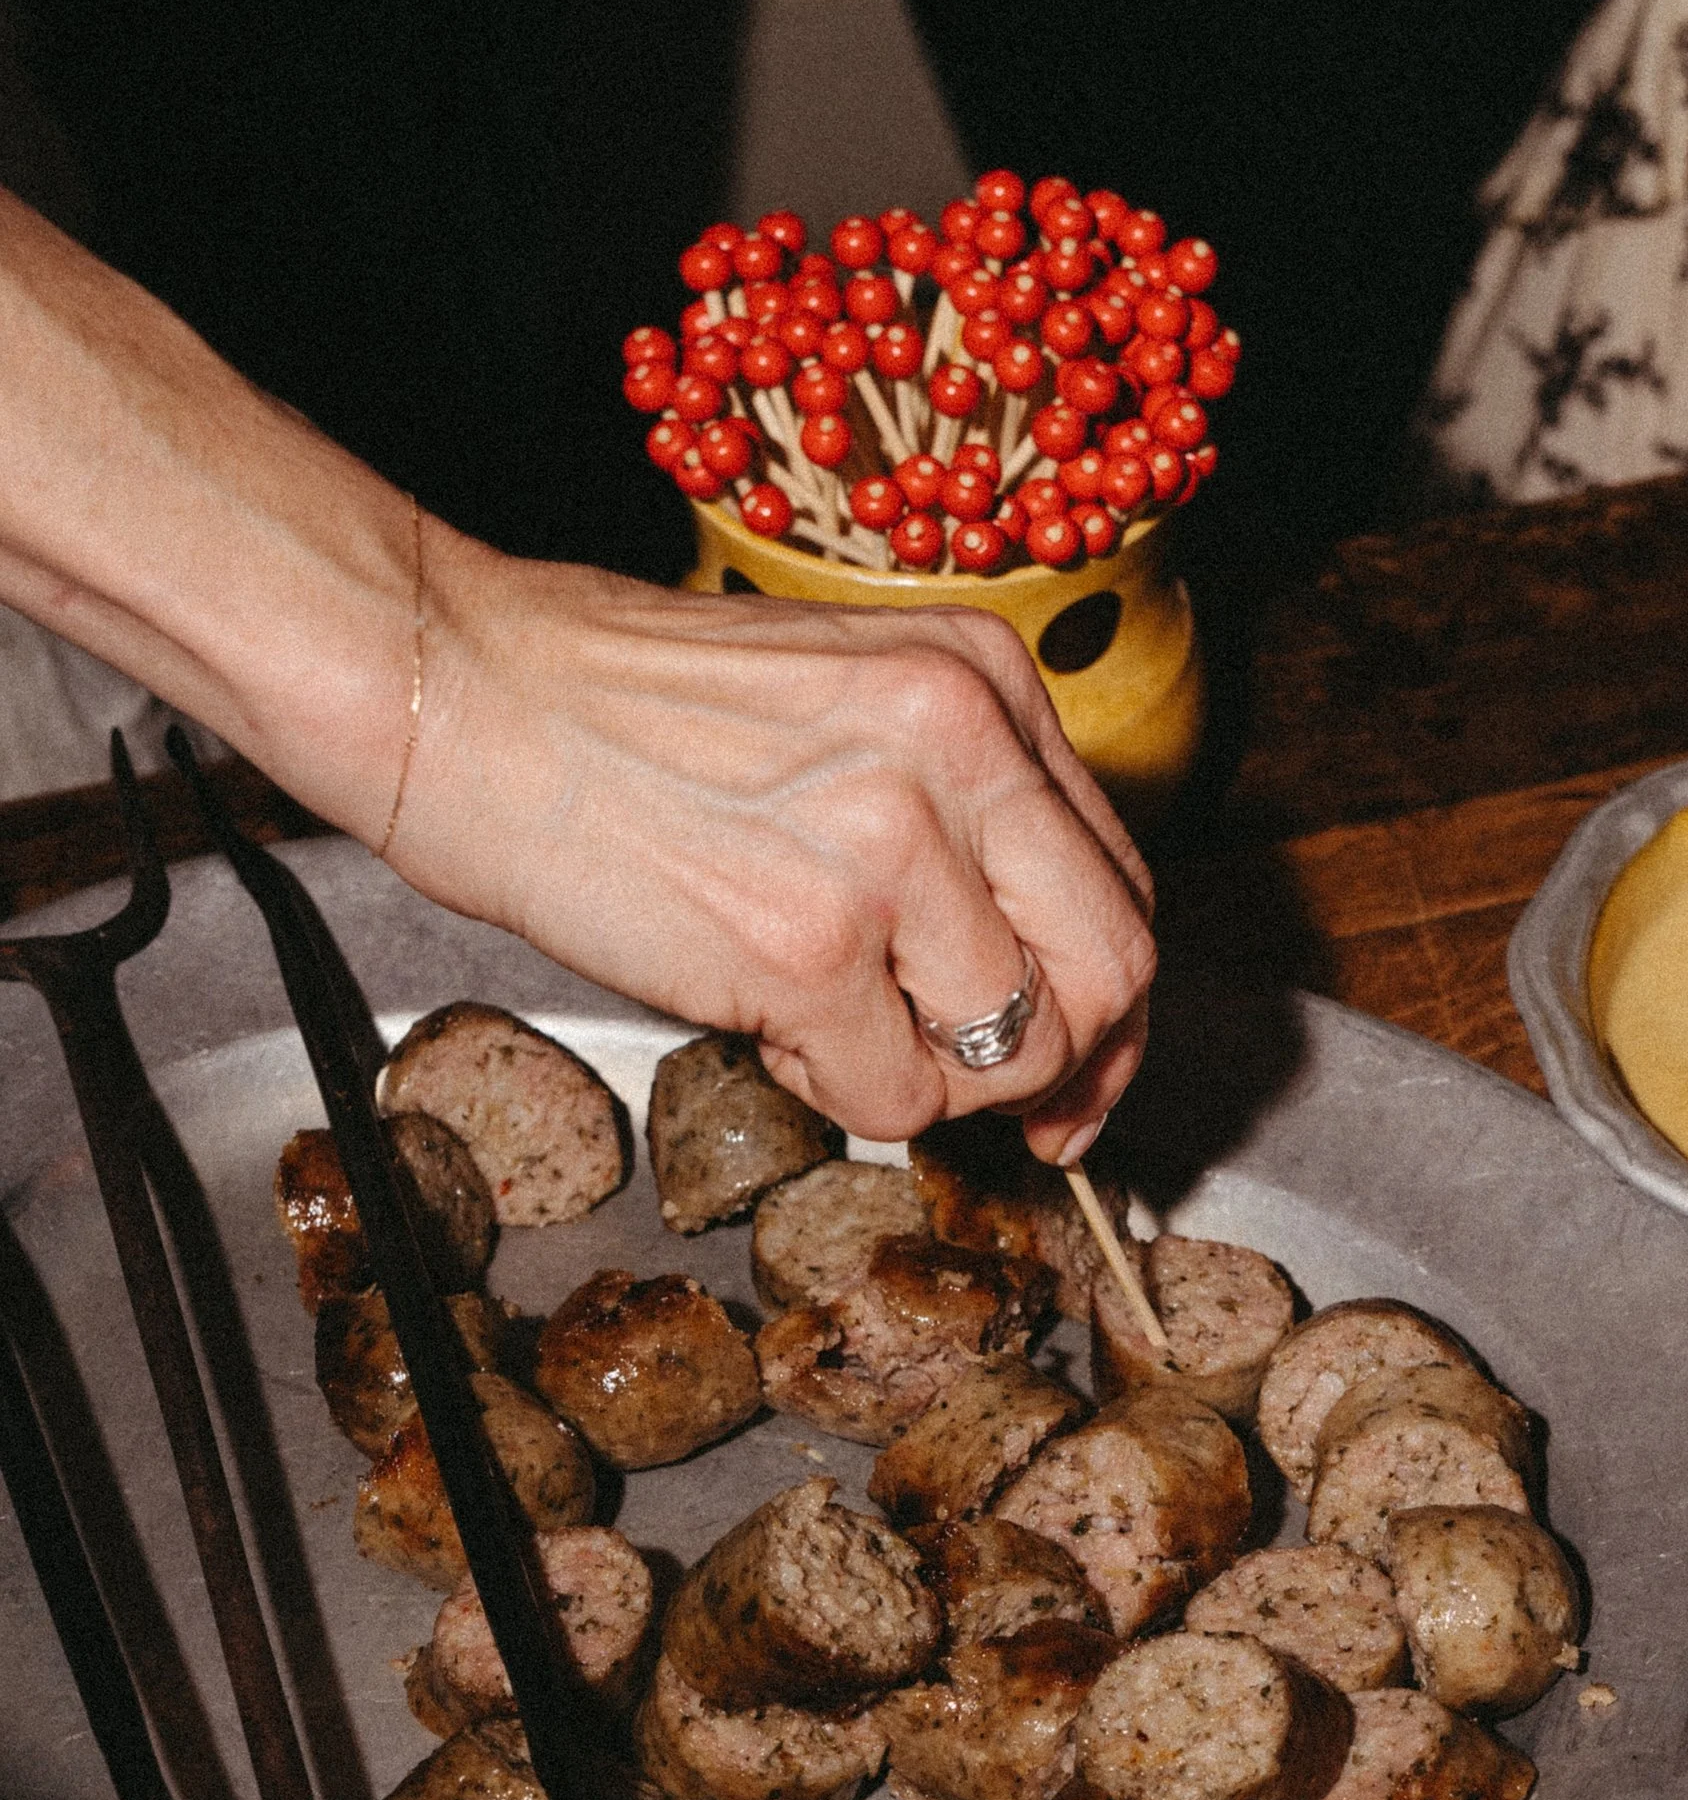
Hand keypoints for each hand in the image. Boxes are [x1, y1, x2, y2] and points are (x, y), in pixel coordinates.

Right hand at [393, 543, 1156, 1156]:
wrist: (461, 691)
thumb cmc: (619, 705)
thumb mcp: (842, 701)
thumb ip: (954, 812)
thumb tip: (1031, 970)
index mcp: (982, 682)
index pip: (1114, 876)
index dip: (1106, 994)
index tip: (1078, 1058)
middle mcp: (960, 752)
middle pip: (1110, 969)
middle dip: (1075, 1067)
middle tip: (1028, 1117)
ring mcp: (889, 852)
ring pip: (1013, 1049)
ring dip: (939, 1082)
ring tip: (837, 1027)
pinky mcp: (808, 951)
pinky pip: (898, 1096)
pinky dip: (843, 1091)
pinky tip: (775, 1027)